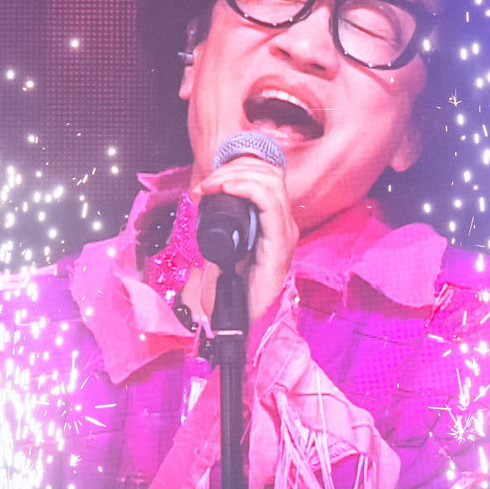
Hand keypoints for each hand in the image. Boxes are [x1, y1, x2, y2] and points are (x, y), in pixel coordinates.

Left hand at [195, 152, 300, 324]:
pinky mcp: (280, 244)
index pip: (267, 179)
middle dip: (234, 169)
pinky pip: (269, 202)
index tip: (208, 181)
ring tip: (209, 186)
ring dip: (235, 176)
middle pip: (270, 174)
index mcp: (272, 223)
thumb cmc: (228, 287)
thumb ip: (221, 226)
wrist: (235, 319)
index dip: (239, 169)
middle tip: (206, 183)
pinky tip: (224, 190)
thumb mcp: (221, 247)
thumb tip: (204, 201)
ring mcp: (284, 233)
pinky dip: (245, 188)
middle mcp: (283, 225)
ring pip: (270, 183)